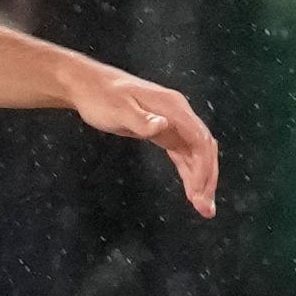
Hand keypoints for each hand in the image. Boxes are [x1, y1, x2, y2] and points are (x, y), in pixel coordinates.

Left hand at [67, 64, 220, 215]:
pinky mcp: (164, 130)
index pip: (199, 140)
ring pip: (196, 153)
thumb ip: (141, 120)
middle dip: (207, 179)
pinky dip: (189, 172)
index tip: (198, 193)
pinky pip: (183, 153)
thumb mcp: (118, 110)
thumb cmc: (101, 97)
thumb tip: (163, 125)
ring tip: (203, 207)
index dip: (203, 168)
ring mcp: (172, 122)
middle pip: (204, 149)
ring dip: (201, 179)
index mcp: (173, 107)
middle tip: (205, 208)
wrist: (88, 86)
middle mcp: (178, 114)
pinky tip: (191, 190)